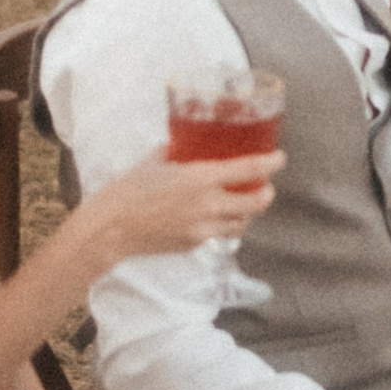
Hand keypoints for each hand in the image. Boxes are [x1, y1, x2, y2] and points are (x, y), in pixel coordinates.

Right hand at [65, 146, 283, 271]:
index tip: (279, 158)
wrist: (111, 227)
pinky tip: (213, 216)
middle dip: (266, 193)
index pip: (249, 170)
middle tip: (266, 186)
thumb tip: (183, 144)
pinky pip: (217, 234)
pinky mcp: (193, 244)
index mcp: (200, 178)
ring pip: (241, 223)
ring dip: (248, 212)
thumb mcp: (154, 160)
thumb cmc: (128, 189)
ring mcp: (202, 229)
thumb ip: (175, 152)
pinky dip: (221, 224)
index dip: (270, 163)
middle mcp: (208, 205)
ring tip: (244, 202)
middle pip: (256, 203)